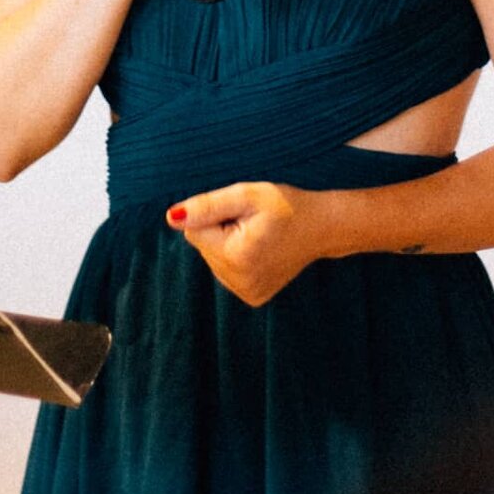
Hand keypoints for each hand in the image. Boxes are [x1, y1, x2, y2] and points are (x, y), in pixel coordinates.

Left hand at [167, 180, 326, 306]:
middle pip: (202, 247)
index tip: (243, 215)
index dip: (215, 216)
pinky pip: (225, 271)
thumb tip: (171, 218)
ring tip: (258, 236)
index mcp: (236, 257)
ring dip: (228, 244)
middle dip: (220, 231)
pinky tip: (259, 251)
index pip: (193, 232)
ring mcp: (246, 293)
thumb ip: (207, 206)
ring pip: (212, 259)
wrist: (322, 227)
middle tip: (252, 224)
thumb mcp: (247, 196)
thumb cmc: (286, 206)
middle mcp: (239, 282)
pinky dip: (236, 258)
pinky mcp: (252, 297)